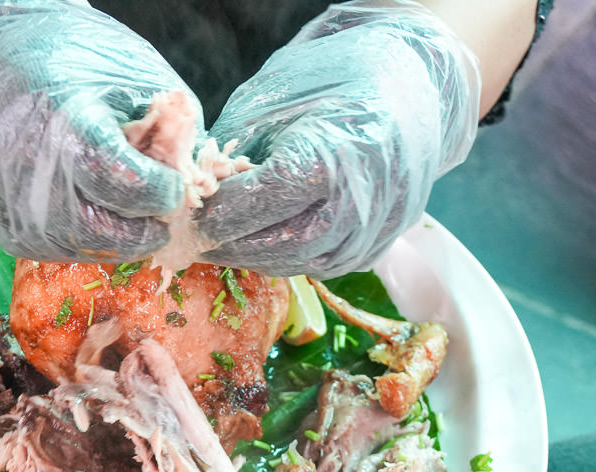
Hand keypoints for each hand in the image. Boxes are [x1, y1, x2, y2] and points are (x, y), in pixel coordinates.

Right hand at [0, 0, 199, 260]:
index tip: (173, 185)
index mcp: (63, 124)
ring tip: (131, 208)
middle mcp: (29, 175)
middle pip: (104, 232)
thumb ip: (166, 127)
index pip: (124, 183)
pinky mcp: (5, 230)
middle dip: (144, 228)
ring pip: (84, 249)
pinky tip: (95, 208)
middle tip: (161, 212)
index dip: (160, 191)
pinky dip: (88, 238)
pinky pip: (60, 249)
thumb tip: (190, 181)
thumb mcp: (128, 73)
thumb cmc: (62, 57)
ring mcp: (13, 209)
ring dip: (119, 238)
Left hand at [197, 0, 480, 277]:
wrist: (413, 86)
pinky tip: (261, 239)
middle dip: (225, 244)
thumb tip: (192, 195)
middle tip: (191, 238)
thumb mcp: (272, 103)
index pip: (255, 206)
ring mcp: (371, 234)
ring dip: (251, 255)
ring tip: (220, 240)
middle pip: (273, 246)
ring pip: (295, 263)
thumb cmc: (336, 81)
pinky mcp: (376, 249)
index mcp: (330, 160)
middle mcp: (357, 206)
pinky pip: (318, 265)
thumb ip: (231, 154)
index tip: (183, 215)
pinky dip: (284, 256)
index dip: (214, 215)